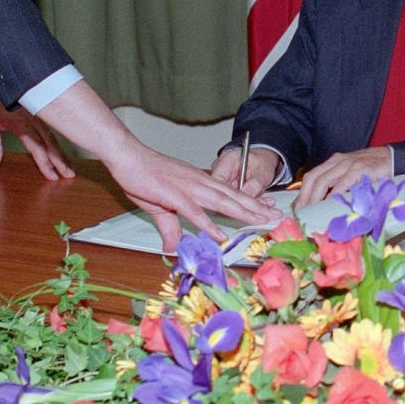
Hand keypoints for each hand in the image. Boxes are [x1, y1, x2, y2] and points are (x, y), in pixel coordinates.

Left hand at [0, 86, 74, 179]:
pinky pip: (53, 126)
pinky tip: (68, 142)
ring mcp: (40, 115)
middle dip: (60, 161)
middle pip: (50, 145)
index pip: (37, 149)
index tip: (53, 176)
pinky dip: (63, 136)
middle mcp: (35, 121)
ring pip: (54, 136)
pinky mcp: (41, 109)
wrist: (3, 69)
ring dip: (62, 152)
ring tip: (70, 165)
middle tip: (69, 175)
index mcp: (23, 125)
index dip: (45, 164)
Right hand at [108, 141, 282, 250]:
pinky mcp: (174, 195)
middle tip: (277, 215)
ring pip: (222, 202)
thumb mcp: (161, 206)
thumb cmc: (144, 176)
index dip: (250, 200)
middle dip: (256, 208)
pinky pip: (195, 212)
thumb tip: (172, 246)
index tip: (267, 207)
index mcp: (200, 183)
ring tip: (261, 221)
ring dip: (243, 213)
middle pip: (233, 197)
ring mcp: (189, 188)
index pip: (230, 193)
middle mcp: (200, 183)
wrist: (127, 157)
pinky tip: (221, 235)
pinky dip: (209, 224)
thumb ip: (170, 227)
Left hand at [292, 147, 392, 208]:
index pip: (312, 175)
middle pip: (313, 178)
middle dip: (304, 196)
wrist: (393, 158)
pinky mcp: (360, 169)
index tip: (298, 207)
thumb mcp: (352, 172)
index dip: (303, 191)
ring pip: (323, 180)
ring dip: (314, 197)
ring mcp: (349, 164)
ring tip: (310, 211)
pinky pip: (343, 182)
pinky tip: (330, 203)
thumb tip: (327, 203)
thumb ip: (340, 183)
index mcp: (335, 161)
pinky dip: (335, 193)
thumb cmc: (373, 168)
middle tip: (300, 212)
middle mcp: (338, 161)